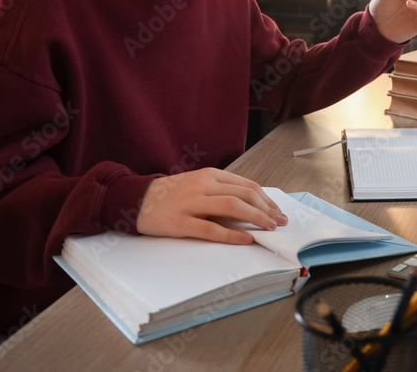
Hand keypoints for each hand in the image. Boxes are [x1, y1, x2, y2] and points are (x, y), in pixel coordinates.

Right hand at [136, 168, 287, 244]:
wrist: (137, 200)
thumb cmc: (172, 194)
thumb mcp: (199, 184)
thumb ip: (222, 191)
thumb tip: (252, 205)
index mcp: (210, 175)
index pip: (247, 185)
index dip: (266, 199)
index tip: (277, 211)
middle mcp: (203, 185)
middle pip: (244, 195)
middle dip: (267, 209)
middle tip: (279, 222)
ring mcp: (191, 203)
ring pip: (232, 208)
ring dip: (256, 218)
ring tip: (268, 228)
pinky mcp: (181, 222)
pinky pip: (211, 229)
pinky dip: (232, 235)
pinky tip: (246, 240)